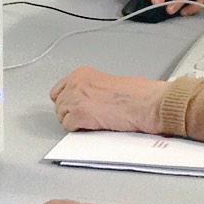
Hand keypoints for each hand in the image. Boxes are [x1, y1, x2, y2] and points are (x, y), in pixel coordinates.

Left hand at [51, 66, 165, 133]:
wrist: (145, 102)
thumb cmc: (136, 94)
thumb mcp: (107, 83)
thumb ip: (91, 89)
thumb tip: (86, 100)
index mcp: (82, 73)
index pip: (59, 89)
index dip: (67, 101)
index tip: (75, 107)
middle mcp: (75, 83)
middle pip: (59, 104)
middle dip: (70, 112)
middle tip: (87, 116)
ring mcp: (75, 99)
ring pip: (62, 116)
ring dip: (75, 121)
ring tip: (93, 121)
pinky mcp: (79, 114)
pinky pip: (69, 127)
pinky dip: (79, 129)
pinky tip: (94, 125)